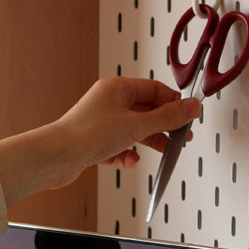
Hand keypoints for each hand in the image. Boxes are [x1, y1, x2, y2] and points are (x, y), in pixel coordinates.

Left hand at [59, 76, 198, 173]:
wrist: (56, 157)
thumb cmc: (86, 134)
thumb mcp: (137, 125)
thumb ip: (167, 118)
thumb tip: (191, 108)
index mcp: (117, 88)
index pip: (154, 89)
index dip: (174, 102)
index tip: (188, 115)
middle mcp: (108, 103)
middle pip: (146, 110)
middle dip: (163, 125)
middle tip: (180, 137)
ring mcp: (100, 123)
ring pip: (133, 130)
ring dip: (149, 141)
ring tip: (163, 150)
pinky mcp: (94, 143)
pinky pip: (118, 147)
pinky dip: (127, 154)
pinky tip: (130, 160)